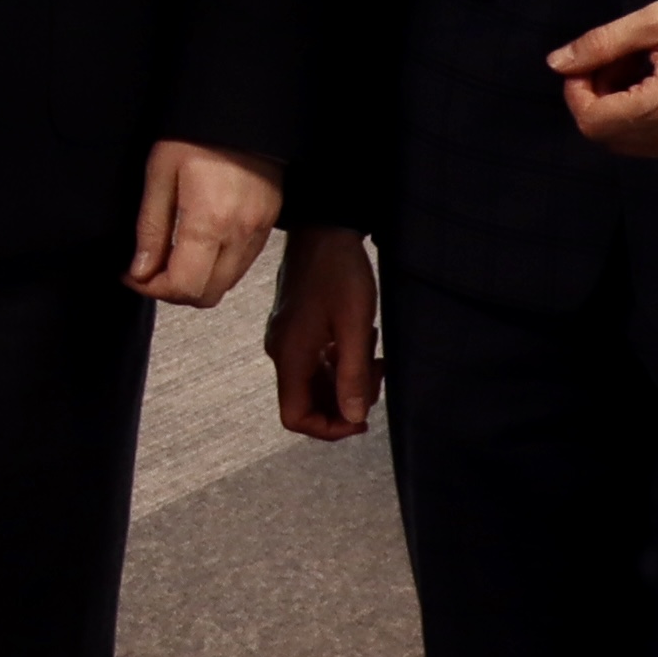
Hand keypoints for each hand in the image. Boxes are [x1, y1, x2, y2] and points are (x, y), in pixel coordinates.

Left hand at [123, 138, 283, 306]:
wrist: (242, 109)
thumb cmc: (197, 133)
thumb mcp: (159, 173)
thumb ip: (150, 228)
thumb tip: (139, 270)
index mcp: (209, 221)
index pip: (184, 286)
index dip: (152, 289)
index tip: (133, 275)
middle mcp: (239, 234)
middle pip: (207, 295)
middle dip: (172, 291)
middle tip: (148, 270)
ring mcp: (258, 232)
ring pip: (226, 285)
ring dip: (195, 282)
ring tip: (170, 257)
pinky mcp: (267, 225)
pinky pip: (240, 266)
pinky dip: (215, 268)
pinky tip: (196, 246)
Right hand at [268, 225, 378, 440]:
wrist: (323, 228)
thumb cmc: (338, 272)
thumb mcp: (355, 326)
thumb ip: (353, 375)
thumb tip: (355, 416)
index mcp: (290, 356)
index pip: (295, 417)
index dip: (328, 428)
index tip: (361, 418)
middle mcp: (282, 353)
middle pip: (306, 402)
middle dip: (344, 401)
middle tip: (375, 377)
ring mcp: (288, 340)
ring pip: (314, 382)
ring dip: (346, 379)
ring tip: (373, 356)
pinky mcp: (296, 328)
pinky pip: (316, 362)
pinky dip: (340, 363)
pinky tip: (362, 342)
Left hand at [548, 0, 657, 164]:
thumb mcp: (656, 19)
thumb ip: (602, 43)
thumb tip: (558, 63)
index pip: (594, 123)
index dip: (576, 94)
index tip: (585, 65)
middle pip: (607, 137)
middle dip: (596, 100)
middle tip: (614, 63)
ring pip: (629, 144)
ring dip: (619, 111)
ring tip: (639, 71)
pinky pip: (656, 145)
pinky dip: (643, 120)